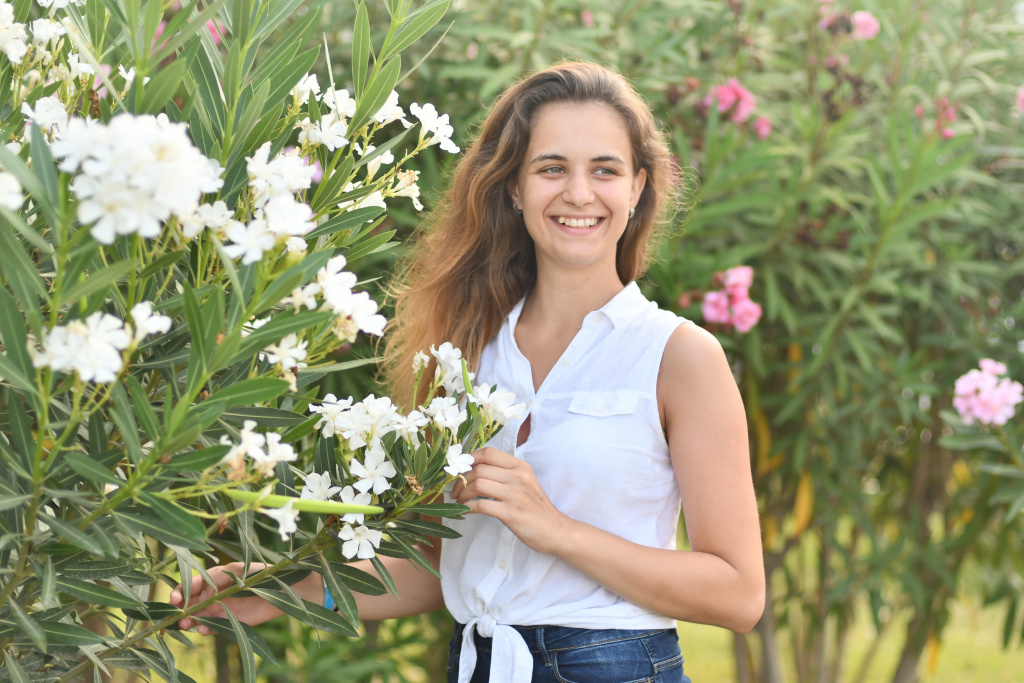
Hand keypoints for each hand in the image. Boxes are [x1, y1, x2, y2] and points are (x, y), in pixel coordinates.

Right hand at [168, 562, 320, 633]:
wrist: (287, 589)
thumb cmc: (262, 573)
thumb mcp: (238, 570)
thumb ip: (218, 577)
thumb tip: (200, 590)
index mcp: (216, 578)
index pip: (192, 584)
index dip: (181, 590)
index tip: (174, 598)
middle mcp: (216, 593)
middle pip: (191, 602)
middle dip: (181, 608)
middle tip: (176, 615)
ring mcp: (222, 608)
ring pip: (199, 616)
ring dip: (190, 620)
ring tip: (187, 624)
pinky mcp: (231, 621)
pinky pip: (213, 627)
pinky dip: (206, 629)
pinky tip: (203, 629)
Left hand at [451, 447, 571, 554]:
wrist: (555, 530)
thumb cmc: (536, 507)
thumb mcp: (525, 483)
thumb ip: (505, 474)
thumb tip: (475, 470)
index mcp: (520, 467)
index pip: (489, 453)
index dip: (470, 458)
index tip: (460, 469)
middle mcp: (518, 477)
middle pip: (479, 469)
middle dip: (461, 479)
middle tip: (455, 490)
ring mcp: (515, 495)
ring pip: (478, 484)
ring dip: (462, 493)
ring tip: (459, 500)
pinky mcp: (511, 513)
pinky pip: (481, 505)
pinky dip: (468, 508)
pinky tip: (465, 511)